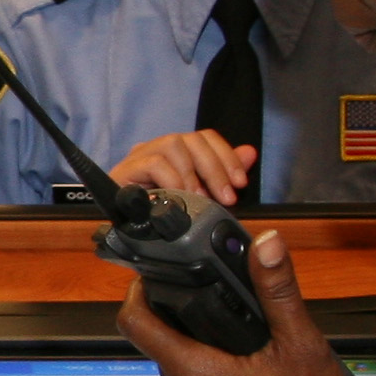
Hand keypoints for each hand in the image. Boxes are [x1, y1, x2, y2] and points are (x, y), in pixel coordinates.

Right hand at [112, 130, 256, 203]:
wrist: (127, 238)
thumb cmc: (163, 217)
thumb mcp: (202, 198)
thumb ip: (223, 175)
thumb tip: (250, 152)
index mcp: (177, 152)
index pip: (205, 137)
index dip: (227, 156)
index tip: (240, 183)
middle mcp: (158, 148)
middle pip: (192, 139)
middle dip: (216, 168)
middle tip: (226, 198)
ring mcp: (140, 157)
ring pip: (173, 143)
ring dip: (192, 173)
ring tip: (198, 198)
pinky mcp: (125, 170)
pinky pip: (154, 163)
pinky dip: (172, 179)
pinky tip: (178, 198)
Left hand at [115, 230, 359, 375]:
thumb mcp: (302, 345)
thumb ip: (278, 290)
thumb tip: (265, 245)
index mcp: (194, 372)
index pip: (134, 322)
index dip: (138, 290)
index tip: (153, 272)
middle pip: (160, 340)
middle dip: (183, 312)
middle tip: (218, 292)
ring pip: (178, 365)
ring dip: (199, 343)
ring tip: (240, 329)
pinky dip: (210, 372)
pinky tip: (248, 367)